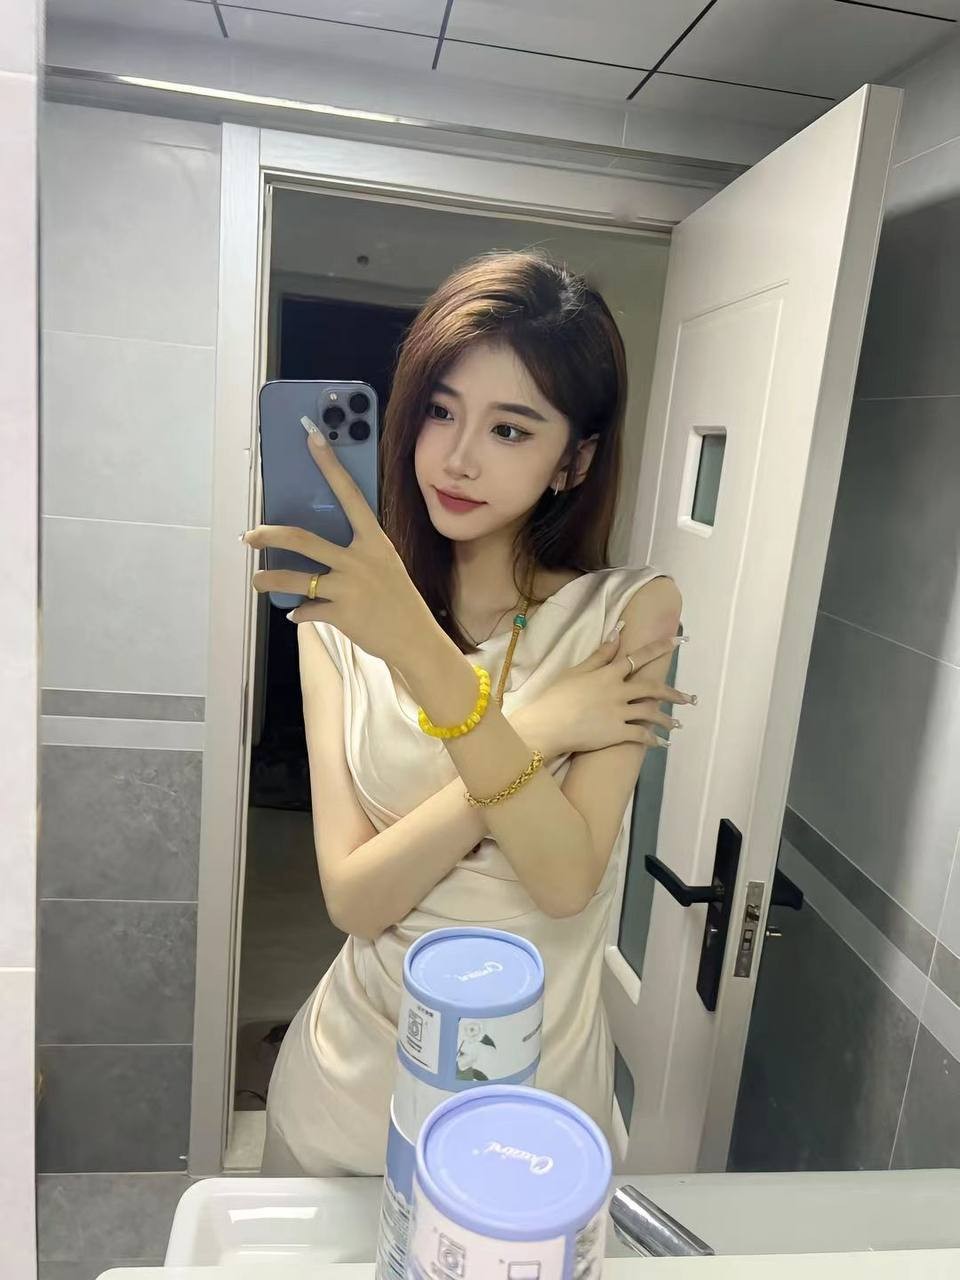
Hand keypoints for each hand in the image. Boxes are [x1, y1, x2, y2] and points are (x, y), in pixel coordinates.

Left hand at [244, 431, 438, 667]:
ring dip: (269, 579)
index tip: (312, 437)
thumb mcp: (386, 565)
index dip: (329, 464)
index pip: (349, 494)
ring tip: (258, 579)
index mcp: (374, 541)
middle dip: (269, 535)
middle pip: (302, 539)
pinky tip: (298, 614)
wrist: (415, 638)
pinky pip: (307, 610)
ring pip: (295, 579)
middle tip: (250, 536)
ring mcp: (348, 587)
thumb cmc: (398, 599)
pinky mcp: (341, 613)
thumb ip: (359, 552)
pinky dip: (299, 613)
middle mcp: (359, 559)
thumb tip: (323, 548)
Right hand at [510, 631, 695, 758]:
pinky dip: (653, 740)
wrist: (546, 725)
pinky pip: (641, 736)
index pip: (639, 657)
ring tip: (677, 724)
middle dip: (673, 692)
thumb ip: (600, 655)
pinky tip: (661, 743)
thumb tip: (617, 633)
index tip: (678, 642)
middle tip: (689, 698)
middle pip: (652, 688)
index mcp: (608, 673)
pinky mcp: (616, 734)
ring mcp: (619, 713)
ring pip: (651, 713)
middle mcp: (618, 691)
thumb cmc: (556, 696)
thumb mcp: (576, 670)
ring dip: (666, 719)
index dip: (660, 648)